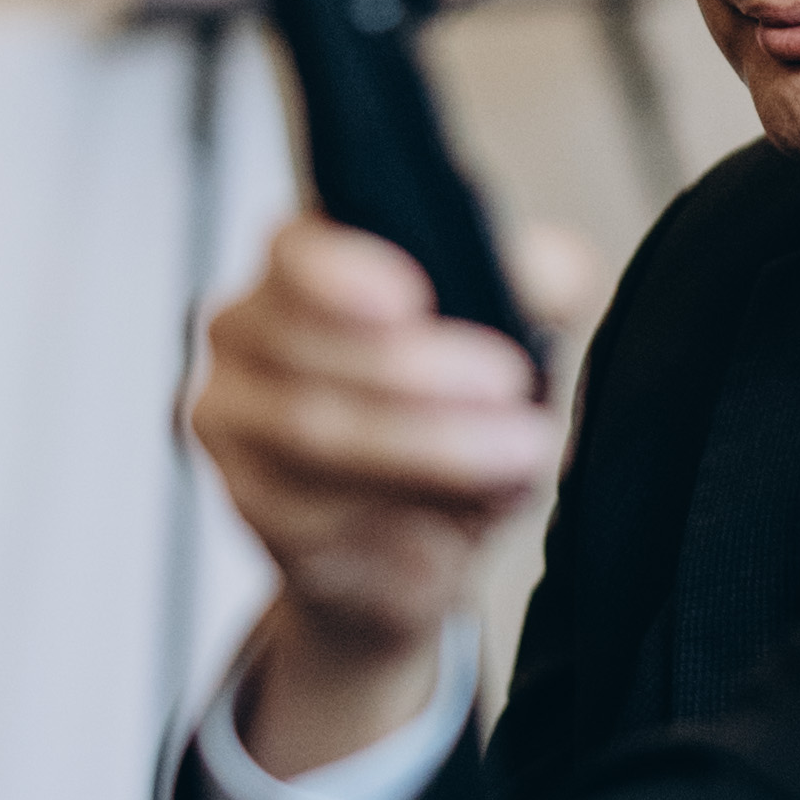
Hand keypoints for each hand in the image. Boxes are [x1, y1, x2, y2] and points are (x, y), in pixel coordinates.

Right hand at [192, 217, 558, 771]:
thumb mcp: (510, 341)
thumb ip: (535, 290)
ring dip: (428, 445)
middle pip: (305, 350)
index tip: (410, 301)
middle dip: (416, 368)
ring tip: (520, 453)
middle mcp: (245, 343)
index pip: (292, 252)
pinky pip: (325, 516)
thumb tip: (561, 274)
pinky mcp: (260, 519)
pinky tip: (469, 512)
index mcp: (299, 273)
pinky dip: (409, 513)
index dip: (341, 271)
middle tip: (510, 384)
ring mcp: (238, 435)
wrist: (415, 547)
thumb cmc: (453, 415)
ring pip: (315, 436)